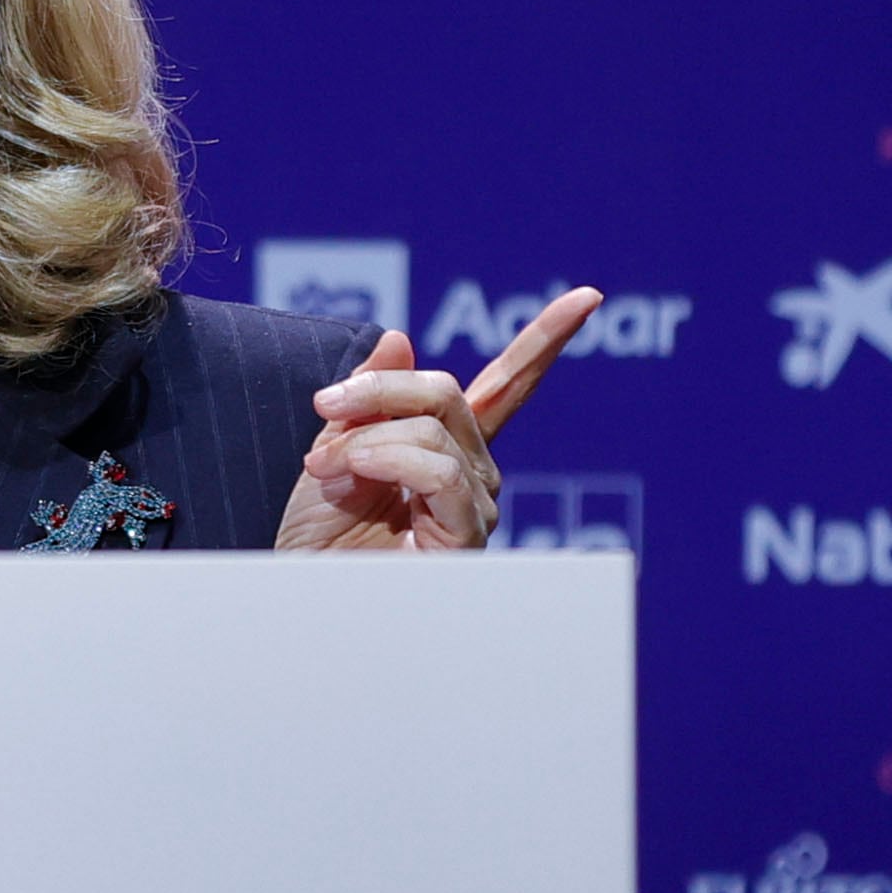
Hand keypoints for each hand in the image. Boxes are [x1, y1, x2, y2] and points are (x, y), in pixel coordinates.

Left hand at [273, 289, 601, 550]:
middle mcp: (473, 474)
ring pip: (435, 427)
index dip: (545, 340)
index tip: (588, 296)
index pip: (506, 387)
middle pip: (445, 392)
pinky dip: (388, 459)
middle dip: (376, 390)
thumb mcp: (333, 450)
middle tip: (324, 408)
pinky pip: (439, 468)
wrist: (303, 595)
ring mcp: (476, 504)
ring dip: (367, 437)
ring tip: (328, 469)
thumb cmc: (317, 539)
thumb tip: (400, 337)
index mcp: (445, 448)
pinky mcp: (468, 535)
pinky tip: (356, 476)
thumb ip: (368, 401)